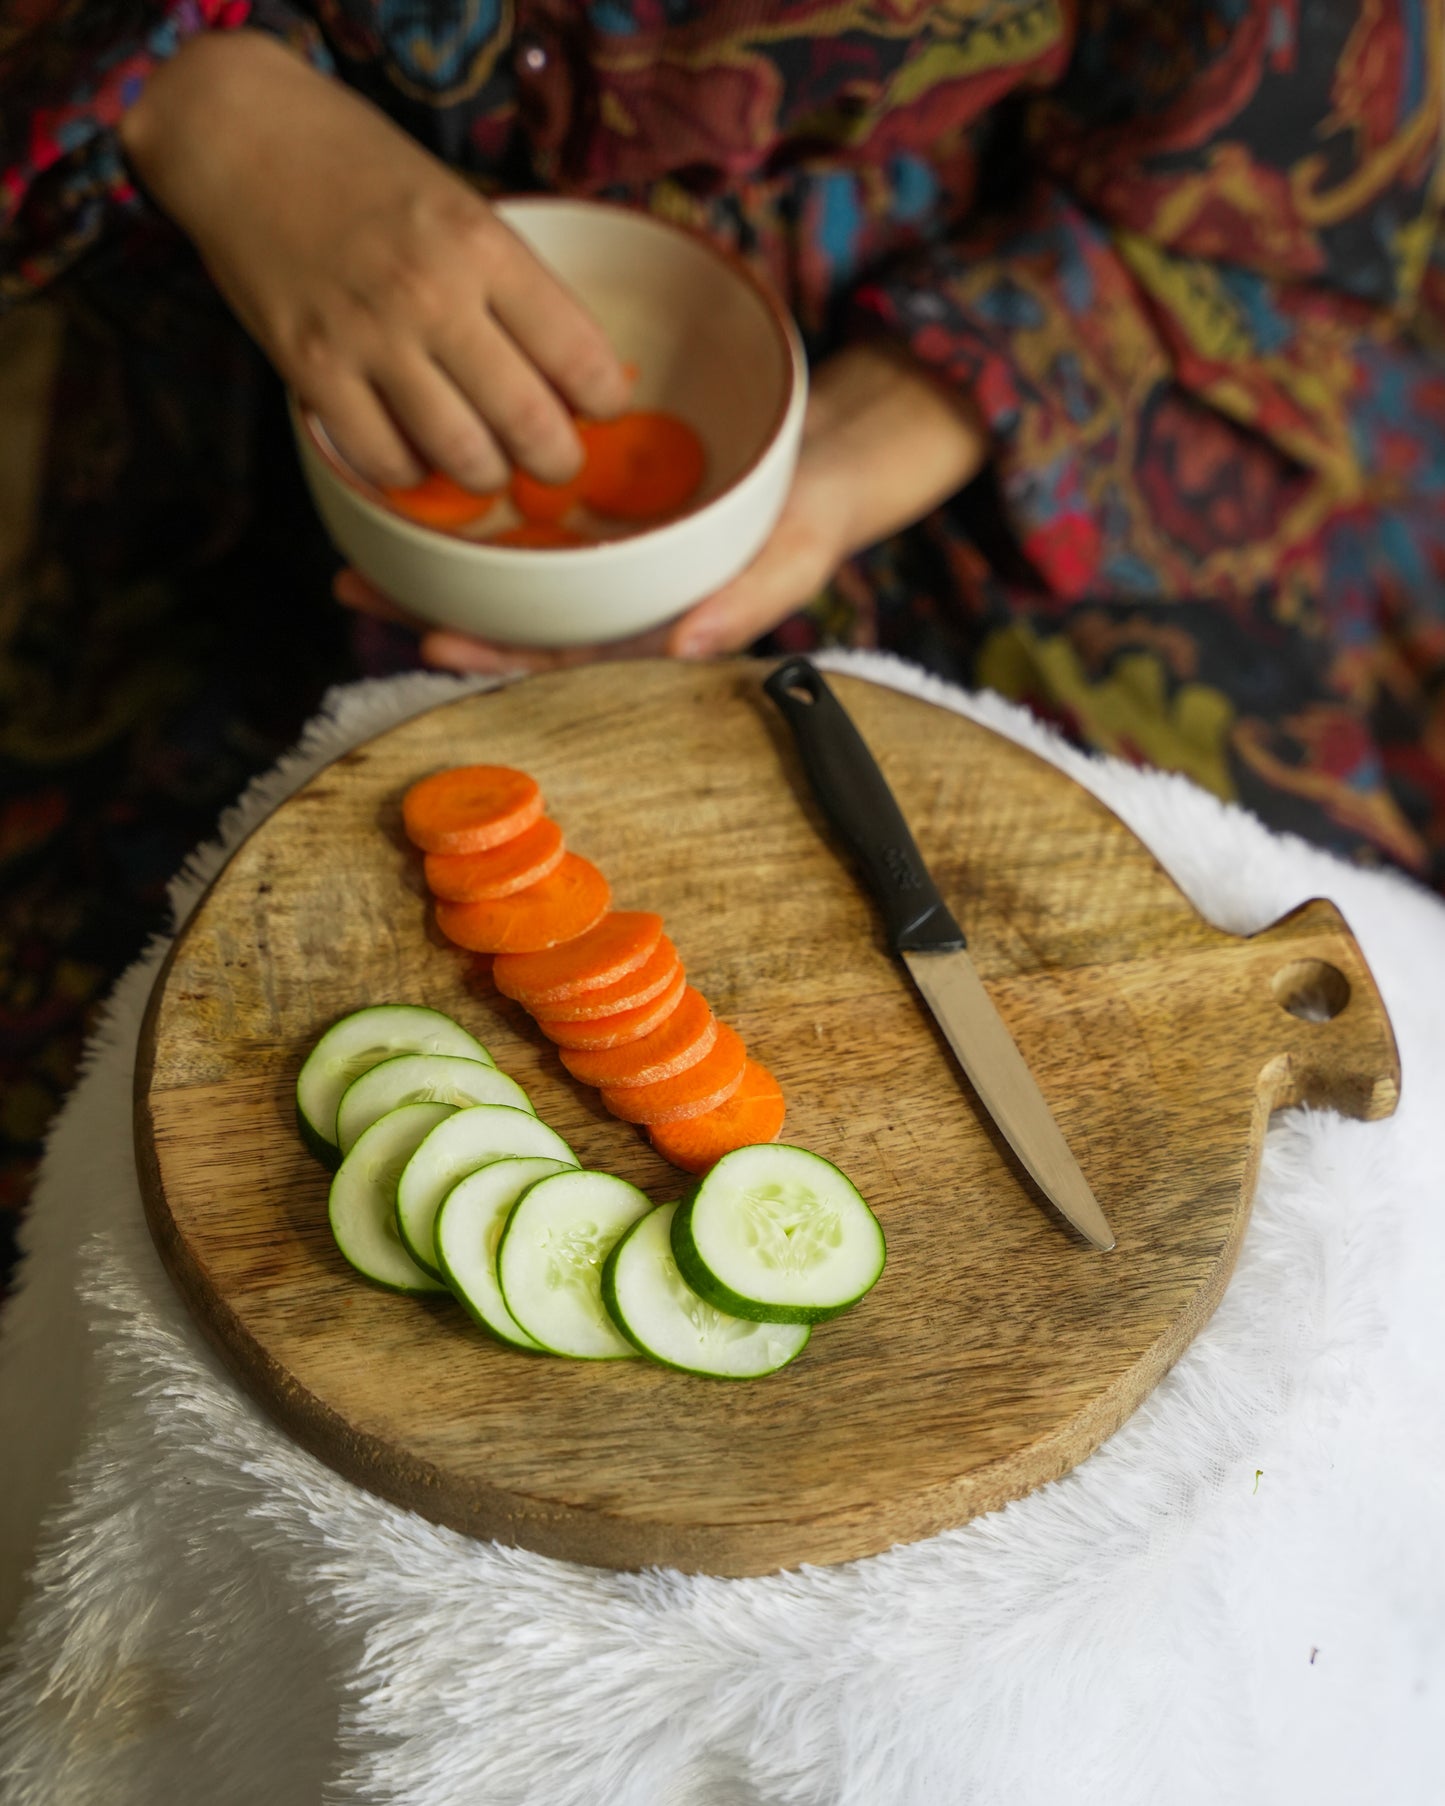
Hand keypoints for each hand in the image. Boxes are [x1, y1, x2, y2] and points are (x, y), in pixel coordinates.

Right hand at [118, 31, 628, 490]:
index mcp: (483, 244)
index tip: (598, 410)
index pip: (580, 355)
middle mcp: (432, 294)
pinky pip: (383, 459)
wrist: (242, 133)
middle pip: (529, 423)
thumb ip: (509, 280)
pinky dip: (411, 474)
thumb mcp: (458, 202)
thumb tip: (570, 370)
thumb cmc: (361, 167)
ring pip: (461, 456)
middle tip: (553, 463)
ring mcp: (368, 336)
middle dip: (556, 462)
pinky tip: (416, 456)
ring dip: (487, 476)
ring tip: (488, 467)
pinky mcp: (310, 369)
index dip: (604, 402)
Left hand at [334, 341, 987, 670]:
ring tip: (354, 544)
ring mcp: (595, 559)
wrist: (827, 457)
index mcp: (645, 629)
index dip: (492, 652)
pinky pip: (520, 516)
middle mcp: (607, 601)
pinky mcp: (589, 508)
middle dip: (430, 606)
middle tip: (353, 583)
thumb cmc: (813, 516)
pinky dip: (469, 510)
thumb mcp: (795, 557)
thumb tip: (683, 645)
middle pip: (507, 617)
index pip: (558, 655)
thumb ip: (746, 602)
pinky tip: (413, 481)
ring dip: (430, 563)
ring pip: (502, 571)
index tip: (431, 634)